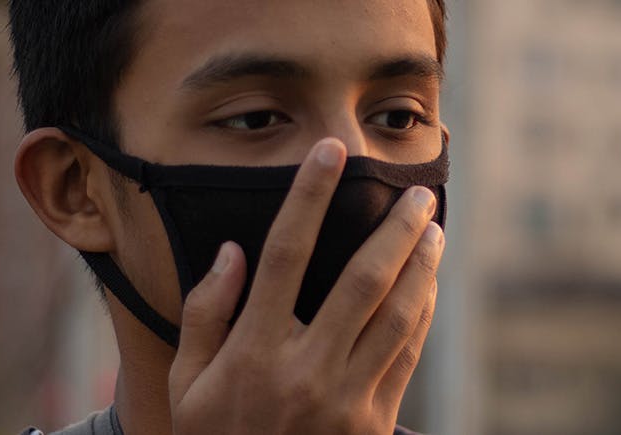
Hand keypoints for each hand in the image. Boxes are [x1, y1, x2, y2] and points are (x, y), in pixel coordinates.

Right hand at [167, 137, 443, 434]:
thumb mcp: (186, 385)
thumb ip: (205, 315)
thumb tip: (232, 252)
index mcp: (254, 351)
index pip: (287, 253)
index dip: (310, 195)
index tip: (329, 152)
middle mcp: (306, 369)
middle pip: (363, 279)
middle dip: (396, 228)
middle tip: (420, 193)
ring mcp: (347, 398)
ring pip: (399, 315)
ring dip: (422, 267)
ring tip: (435, 231)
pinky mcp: (374, 422)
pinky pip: (408, 355)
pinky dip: (423, 314)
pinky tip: (428, 286)